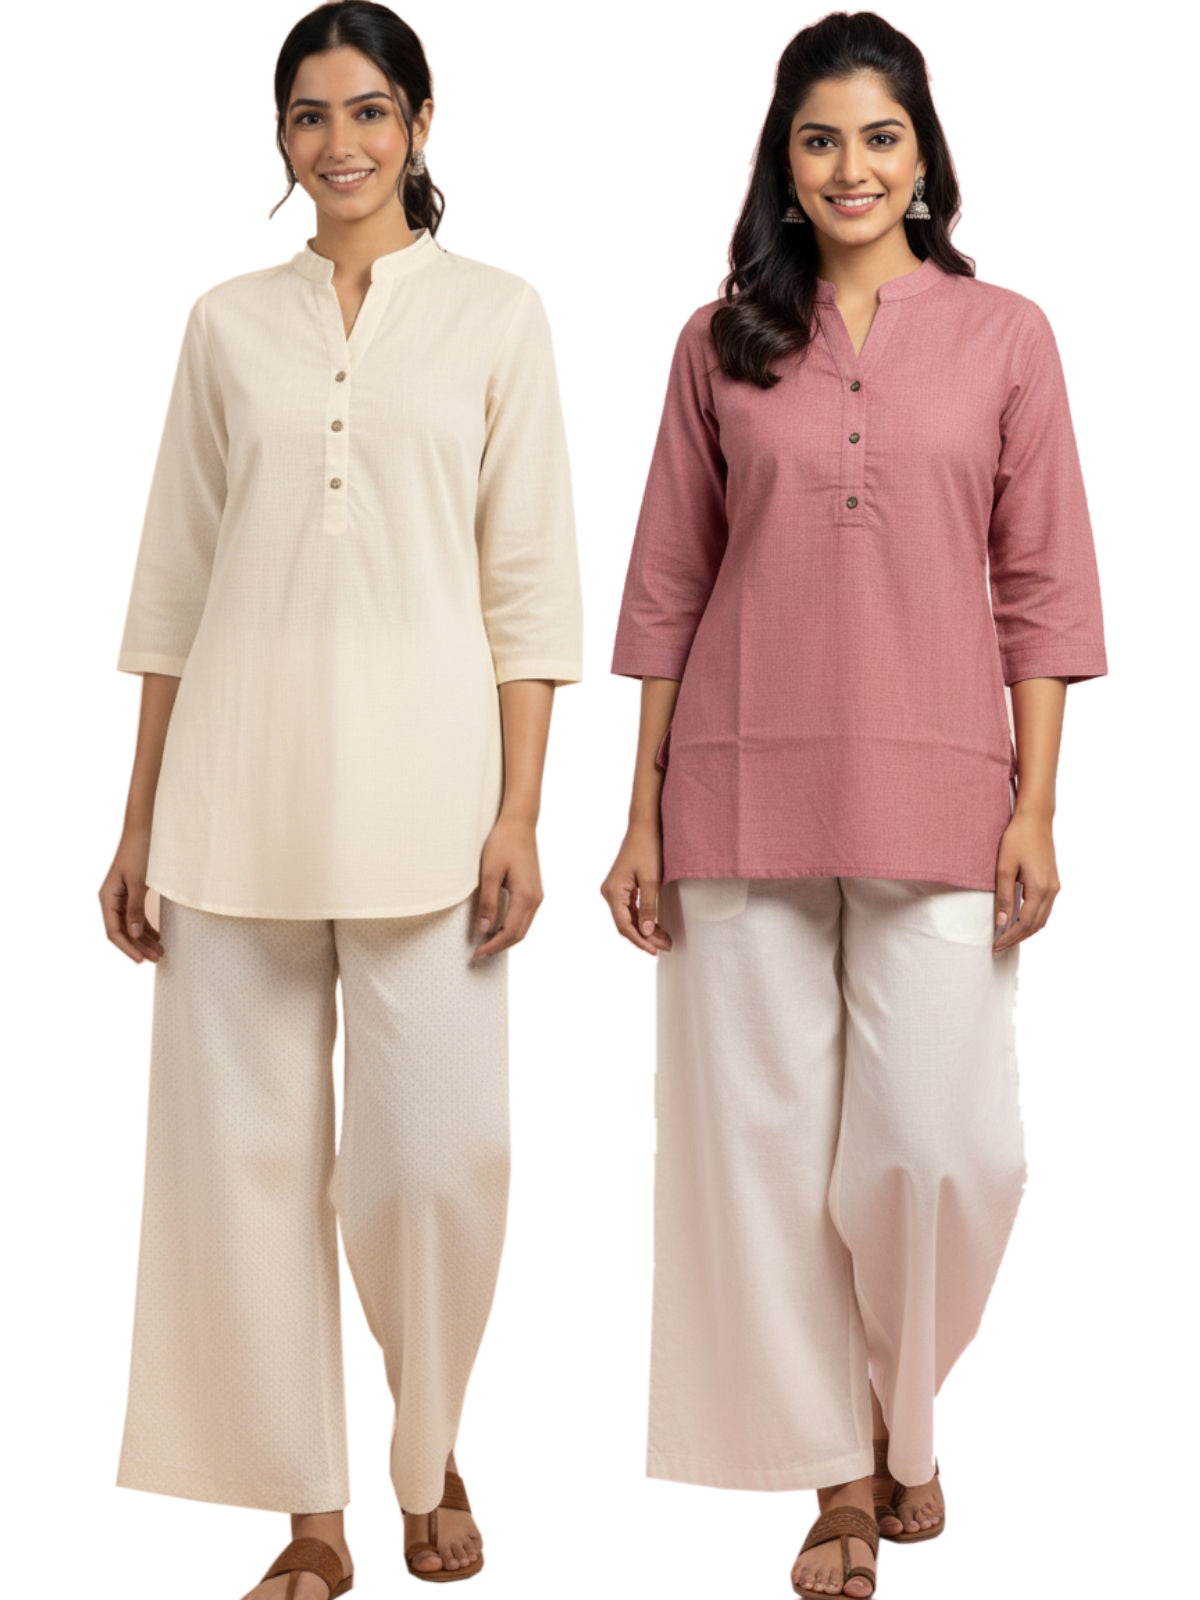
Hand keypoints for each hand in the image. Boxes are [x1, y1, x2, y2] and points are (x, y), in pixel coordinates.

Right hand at [99, 828, 164, 963]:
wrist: (145, 829)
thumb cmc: (140, 852)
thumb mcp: (139, 882)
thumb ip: (136, 908)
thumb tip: (134, 933)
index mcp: (107, 898)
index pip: (114, 932)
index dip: (128, 948)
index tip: (142, 960)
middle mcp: (112, 900)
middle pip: (123, 931)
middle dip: (140, 946)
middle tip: (159, 958)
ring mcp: (122, 897)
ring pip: (131, 926)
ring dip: (145, 939)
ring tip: (161, 951)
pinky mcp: (133, 893)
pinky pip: (137, 916)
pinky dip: (147, 927)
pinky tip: (158, 936)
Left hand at [471, 813, 542, 959]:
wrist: (519, 824)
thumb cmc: (503, 843)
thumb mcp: (490, 872)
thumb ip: (488, 902)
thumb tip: (485, 929)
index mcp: (526, 896)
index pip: (510, 932)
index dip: (493, 946)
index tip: (477, 953)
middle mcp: (536, 899)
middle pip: (519, 934)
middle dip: (499, 946)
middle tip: (479, 953)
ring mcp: (537, 895)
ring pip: (523, 927)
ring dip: (505, 938)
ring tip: (485, 943)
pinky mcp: (534, 891)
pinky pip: (524, 917)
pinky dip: (511, 927)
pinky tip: (497, 927)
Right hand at [600, 820, 672, 953]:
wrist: (644, 826)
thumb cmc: (647, 848)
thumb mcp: (652, 879)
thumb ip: (649, 907)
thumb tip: (645, 932)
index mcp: (613, 891)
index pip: (624, 925)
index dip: (639, 940)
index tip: (655, 949)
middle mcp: (609, 892)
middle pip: (625, 924)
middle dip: (645, 937)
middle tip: (666, 946)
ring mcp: (614, 890)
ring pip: (628, 918)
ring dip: (645, 930)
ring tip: (664, 939)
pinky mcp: (622, 888)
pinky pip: (630, 909)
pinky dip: (643, 919)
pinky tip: (656, 926)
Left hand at [992, 809, 1059, 950]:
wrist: (1035, 819)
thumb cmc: (1017, 839)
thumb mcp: (1004, 868)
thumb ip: (1004, 897)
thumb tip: (1002, 923)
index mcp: (1040, 889)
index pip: (1025, 923)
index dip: (1010, 937)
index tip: (995, 945)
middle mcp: (1051, 890)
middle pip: (1036, 925)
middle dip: (1017, 938)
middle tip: (998, 945)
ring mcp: (1055, 886)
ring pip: (1043, 918)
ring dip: (1026, 930)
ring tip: (1007, 936)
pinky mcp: (1053, 881)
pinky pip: (1044, 908)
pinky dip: (1032, 919)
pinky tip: (1018, 920)